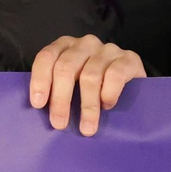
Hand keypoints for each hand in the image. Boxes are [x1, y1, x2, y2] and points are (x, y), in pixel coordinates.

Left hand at [29, 35, 144, 136]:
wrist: (132, 76)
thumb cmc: (96, 82)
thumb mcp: (74, 80)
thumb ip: (59, 87)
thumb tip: (44, 112)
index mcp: (65, 45)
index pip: (46, 58)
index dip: (40, 80)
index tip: (38, 104)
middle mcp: (84, 43)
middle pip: (66, 68)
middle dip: (61, 98)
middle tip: (59, 123)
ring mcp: (107, 49)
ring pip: (90, 76)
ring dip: (87, 106)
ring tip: (86, 128)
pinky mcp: (129, 59)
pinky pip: (115, 76)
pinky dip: (109, 94)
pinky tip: (107, 107)